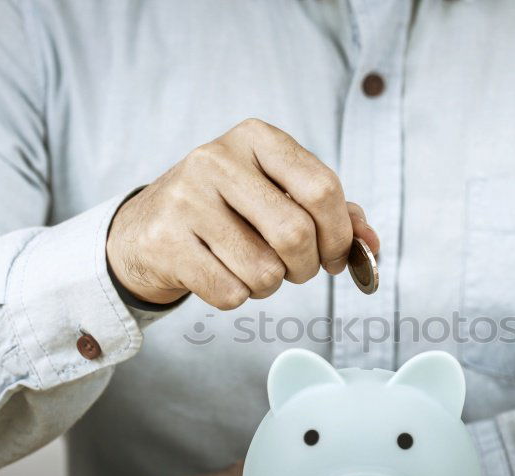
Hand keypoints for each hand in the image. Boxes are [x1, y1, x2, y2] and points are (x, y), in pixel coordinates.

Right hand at [106, 117, 378, 306]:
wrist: (144, 230)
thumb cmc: (227, 212)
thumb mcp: (277, 195)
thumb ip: (332, 213)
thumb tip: (371, 244)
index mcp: (256, 138)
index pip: (323, 188)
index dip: (341, 234)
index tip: (336, 255)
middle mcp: (217, 159)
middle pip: (296, 233)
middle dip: (306, 266)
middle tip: (296, 270)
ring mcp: (186, 199)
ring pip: (264, 271)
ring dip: (269, 285)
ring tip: (251, 269)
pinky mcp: (165, 242)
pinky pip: (230, 293)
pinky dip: (237, 297)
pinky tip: (219, 275)